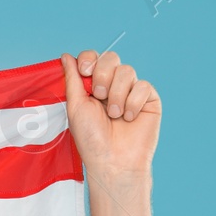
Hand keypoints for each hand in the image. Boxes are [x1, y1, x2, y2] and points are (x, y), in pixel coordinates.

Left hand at [62, 50, 159, 178]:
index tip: (84, 71)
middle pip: (111, 58)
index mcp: (92, 85)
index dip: (89, 59)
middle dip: (103, 74)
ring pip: (127, 71)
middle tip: (99, 95)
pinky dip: (133, 103)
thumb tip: (66, 55)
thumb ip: (72, 80)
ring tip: (113, 115)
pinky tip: (129, 118)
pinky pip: (143, 85)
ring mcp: (131, 91)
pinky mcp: (149, 99)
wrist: (113, 160)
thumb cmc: (91, 138)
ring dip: (116, 94)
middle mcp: (112, 85)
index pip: (93, 57)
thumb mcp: (75, 106)